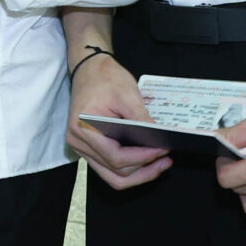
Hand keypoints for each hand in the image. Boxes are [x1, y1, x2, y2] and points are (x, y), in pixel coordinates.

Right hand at [64, 53, 171, 190]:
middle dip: (144, 170)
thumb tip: (161, 138)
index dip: (142, 158)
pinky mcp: (88, 148)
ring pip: (112, 176)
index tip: (163, 150)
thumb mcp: (127, 94)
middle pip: (115, 173)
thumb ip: (142, 119)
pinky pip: (109, 167)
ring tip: (160, 164)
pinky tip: (146, 159)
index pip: (116, 158)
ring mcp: (82, 148)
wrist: (88, 69)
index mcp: (83, 129)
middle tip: (166, 159)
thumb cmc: (105, 78)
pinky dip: (129, 168)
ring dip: (138, 174)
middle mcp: (78, 143)